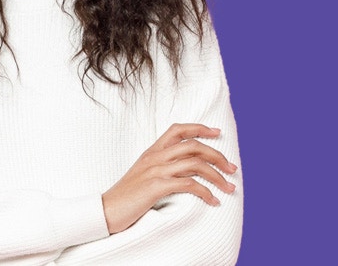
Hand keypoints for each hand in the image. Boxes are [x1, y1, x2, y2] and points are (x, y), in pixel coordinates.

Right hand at [101, 123, 236, 233]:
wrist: (105, 210)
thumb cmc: (125, 196)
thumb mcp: (142, 175)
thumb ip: (159, 166)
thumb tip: (184, 169)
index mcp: (151, 152)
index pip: (177, 130)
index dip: (199, 128)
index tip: (217, 132)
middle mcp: (154, 157)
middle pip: (193, 146)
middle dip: (217, 156)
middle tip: (232, 169)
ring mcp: (155, 171)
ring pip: (195, 164)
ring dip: (217, 176)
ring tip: (228, 188)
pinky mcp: (156, 186)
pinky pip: (189, 184)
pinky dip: (206, 192)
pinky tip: (213, 201)